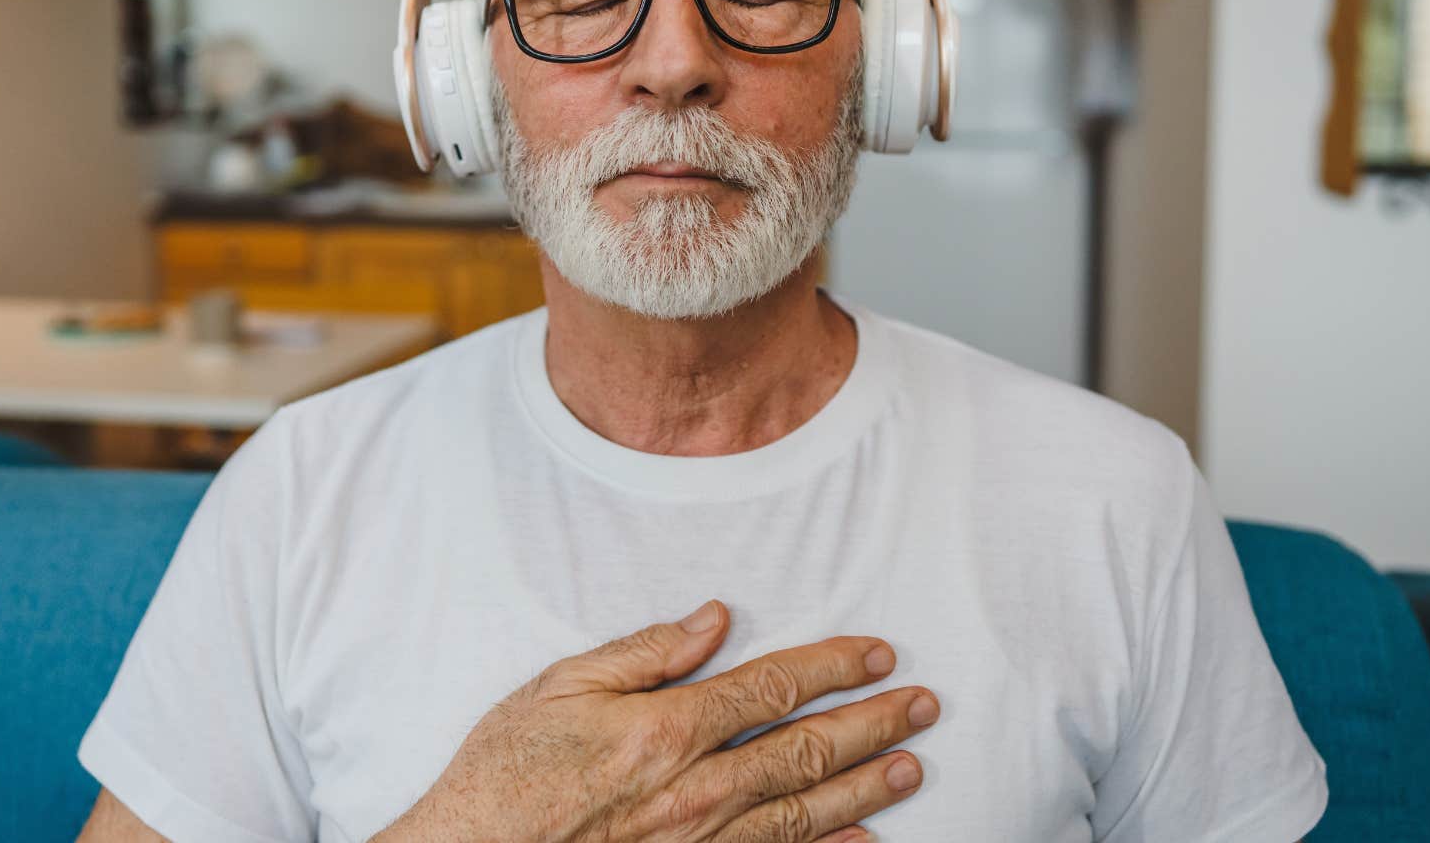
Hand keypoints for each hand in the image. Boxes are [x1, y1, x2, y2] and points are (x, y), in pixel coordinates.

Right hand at [370, 600, 939, 842]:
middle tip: (924, 705)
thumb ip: (646, 652)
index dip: (833, 667)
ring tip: (912, 765)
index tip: (878, 653)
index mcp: (667, 729)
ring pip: (804, 811)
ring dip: (866, 787)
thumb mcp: (561, 688)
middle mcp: (695, 790)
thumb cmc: (505, 773)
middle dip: (873, 724)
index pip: (772, 687)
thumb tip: (714, 619)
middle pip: (806, 750)